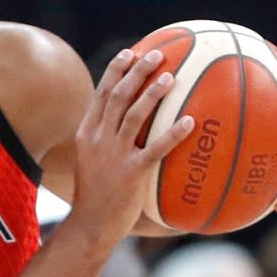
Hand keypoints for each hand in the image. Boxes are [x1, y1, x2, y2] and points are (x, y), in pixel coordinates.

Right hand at [69, 48, 194, 239]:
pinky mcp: (130, 173)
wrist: (90, 224)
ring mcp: (113, 155)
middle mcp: (97, 139)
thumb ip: (106, 139)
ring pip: (132, 116)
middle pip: (116, 97)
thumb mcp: (91, 160)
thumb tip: (132, 123)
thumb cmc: (96, 193)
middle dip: (136, 72)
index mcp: (87, 132)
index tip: (130, 53)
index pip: (100, 94)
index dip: (115, 71)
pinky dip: (172, 134)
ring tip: (171, 77)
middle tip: (157, 55)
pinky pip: (155, 149)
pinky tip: (189, 122)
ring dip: (152, 94)